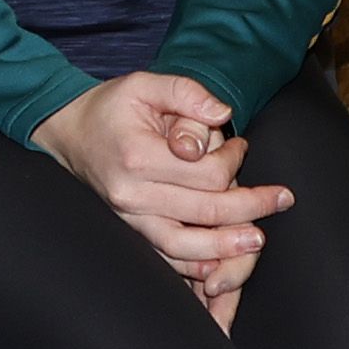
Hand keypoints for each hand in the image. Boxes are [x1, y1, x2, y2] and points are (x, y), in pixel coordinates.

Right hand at [33, 74, 288, 287]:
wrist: (67, 132)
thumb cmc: (109, 107)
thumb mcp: (142, 84)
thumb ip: (184, 91)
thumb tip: (224, 113)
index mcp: (138, 155)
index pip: (204, 173)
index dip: (233, 161)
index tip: (241, 145)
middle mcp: (132, 193)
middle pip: (205, 212)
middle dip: (250, 206)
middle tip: (280, 199)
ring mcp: (129, 217)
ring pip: (188, 246)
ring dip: (229, 246)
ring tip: (258, 240)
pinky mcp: (130, 231)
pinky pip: (168, 258)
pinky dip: (198, 265)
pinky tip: (222, 263)